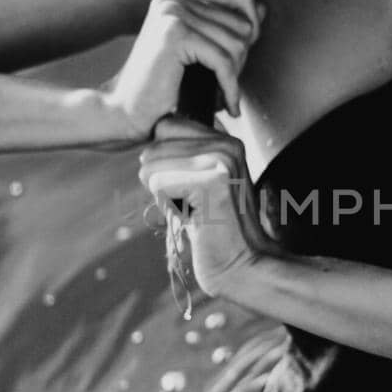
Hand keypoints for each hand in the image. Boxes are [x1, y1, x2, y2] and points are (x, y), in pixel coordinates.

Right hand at [100, 0, 265, 139]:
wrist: (124, 112)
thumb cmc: (162, 89)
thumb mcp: (199, 53)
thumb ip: (226, 29)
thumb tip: (262, 7)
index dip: (251, 31)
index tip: (240, 62)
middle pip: (243, 22)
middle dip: (242, 60)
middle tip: (226, 86)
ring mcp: (173, 12)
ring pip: (237, 43)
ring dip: (235, 77)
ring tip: (222, 96)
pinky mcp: (175, 34)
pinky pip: (223, 61)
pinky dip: (230, 88)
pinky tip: (227, 106)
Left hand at [138, 116, 276, 300]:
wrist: (244, 265)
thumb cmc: (217, 229)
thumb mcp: (206, 183)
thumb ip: (185, 157)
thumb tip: (147, 145)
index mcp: (227, 140)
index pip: (166, 126)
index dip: (163, 159)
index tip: (188, 188)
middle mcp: (227, 143)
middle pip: (154, 145)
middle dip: (160, 178)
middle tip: (192, 203)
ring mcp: (221, 161)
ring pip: (151, 165)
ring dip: (163, 195)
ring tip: (194, 210)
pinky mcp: (210, 182)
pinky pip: (157, 184)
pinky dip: (168, 207)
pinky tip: (194, 219)